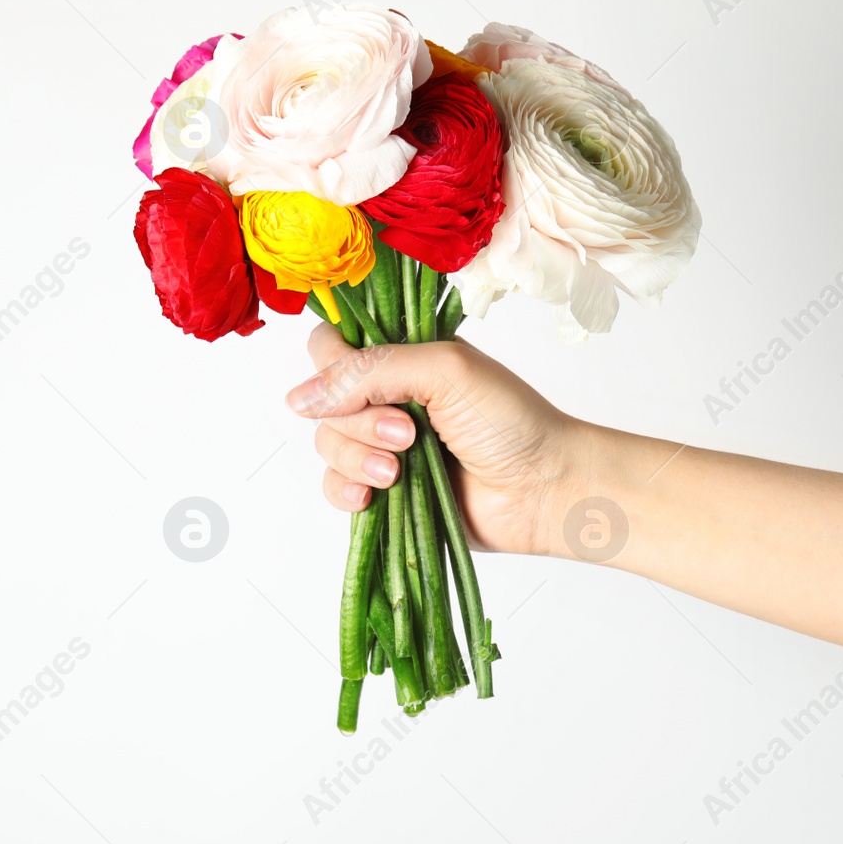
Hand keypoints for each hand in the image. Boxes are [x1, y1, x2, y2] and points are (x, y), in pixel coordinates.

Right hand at [285, 321, 587, 556]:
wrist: (544, 489)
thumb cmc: (511, 421)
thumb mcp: (445, 371)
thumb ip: (371, 370)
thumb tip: (298, 398)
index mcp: (401, 356)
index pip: (332, 346)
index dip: (332, 367)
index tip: (361, 387)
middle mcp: (386, 397)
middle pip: (323, 400)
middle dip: (358, 422)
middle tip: (407, 435)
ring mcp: (383, 445)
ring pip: (328, 446)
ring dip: (356, 459)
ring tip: (400, 471)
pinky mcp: (384, 491)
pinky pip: (335, 487)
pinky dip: (346, 491)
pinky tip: (375, 497)